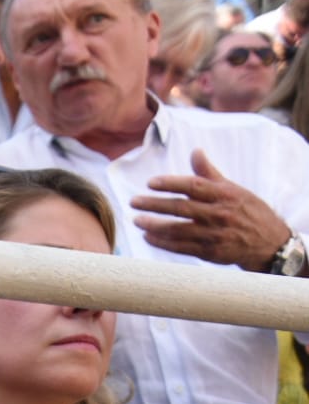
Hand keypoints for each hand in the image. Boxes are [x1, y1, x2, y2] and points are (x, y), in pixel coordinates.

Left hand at [130, 149, 292, 271]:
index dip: (170, 183)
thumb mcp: (233, 189)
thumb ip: (210, 173)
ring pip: (178, 229)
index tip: (151, 183)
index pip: (193, 186)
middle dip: (154, 204)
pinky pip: (181, 247)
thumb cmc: (247, 211)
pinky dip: (162, 242)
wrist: (268, 243)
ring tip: (136, 220)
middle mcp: (219, 214)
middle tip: (134, 202)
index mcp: (225, 195)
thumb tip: (195, 151)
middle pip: (181, 208)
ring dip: (154, 225)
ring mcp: (214, 234)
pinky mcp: (210, 252)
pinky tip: (148, 237)